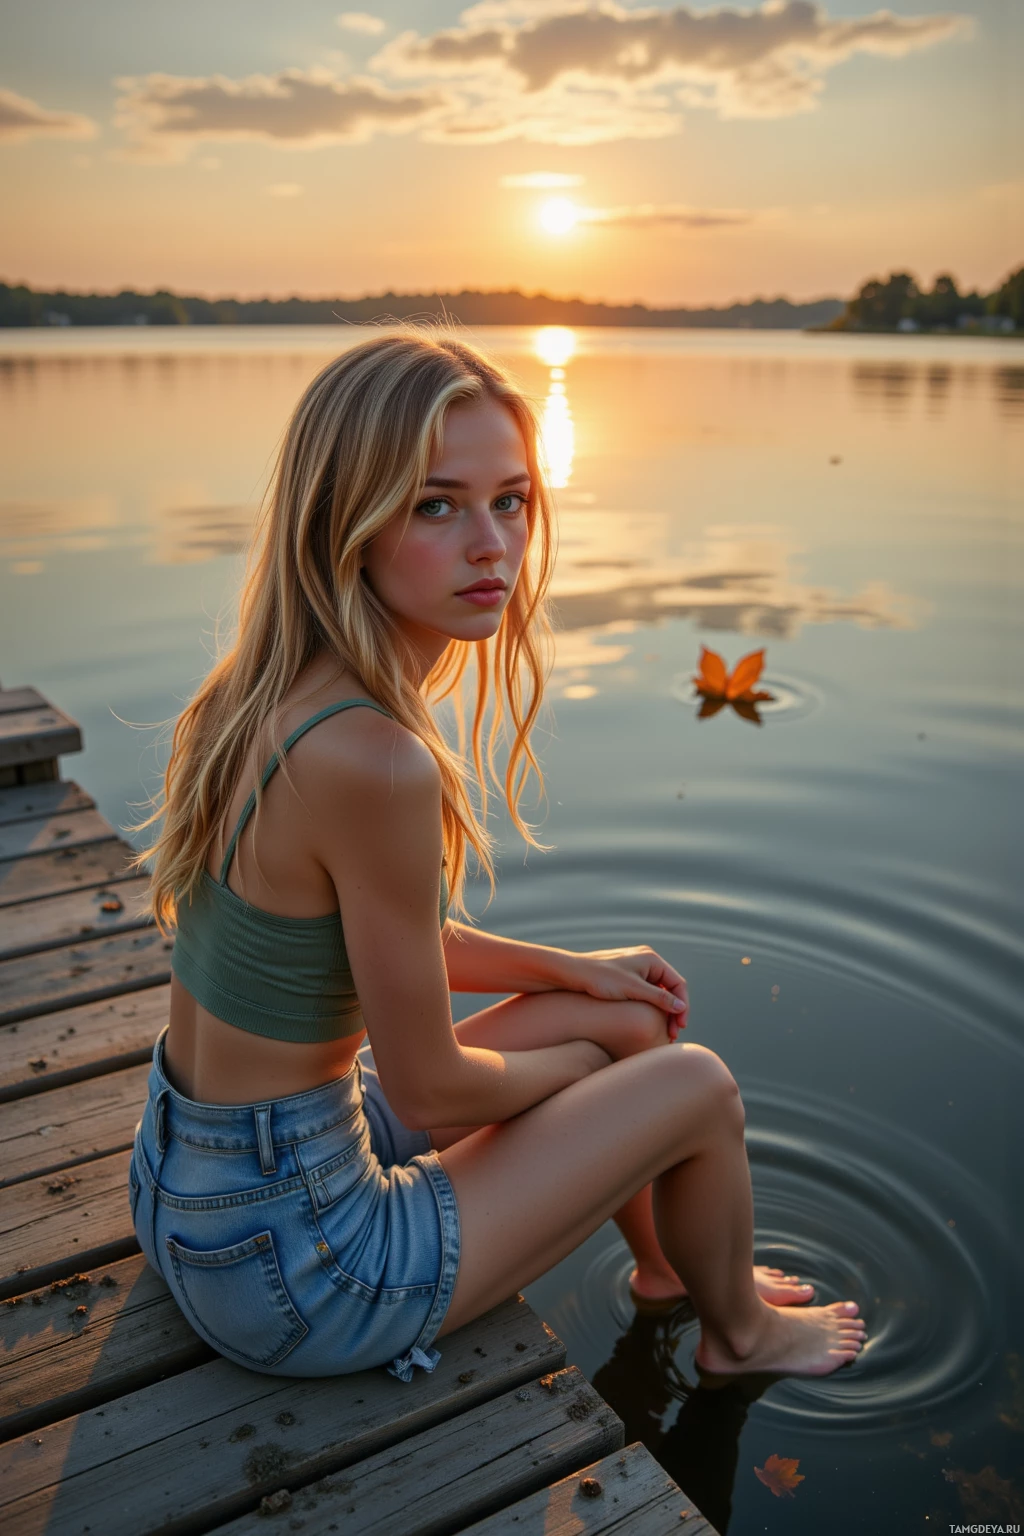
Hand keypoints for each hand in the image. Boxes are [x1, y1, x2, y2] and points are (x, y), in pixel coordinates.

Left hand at [559, 946, 688, 1040]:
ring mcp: (636, 969)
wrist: (570, 973)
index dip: (682, 1006)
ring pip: (658, 992)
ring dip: (663, 1011)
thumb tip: (681, 1007)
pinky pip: (646, 993)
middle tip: (672, 1034)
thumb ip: (658, 998)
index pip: (678, 983)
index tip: (679, 1027)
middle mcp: (647, 961)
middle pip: (670, 988)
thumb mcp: (632, 989)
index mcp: (651, 959)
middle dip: (674, 1011)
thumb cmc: (600, 978)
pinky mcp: (626, 977)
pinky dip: (651, 1007)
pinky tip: (649, 1022)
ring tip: (663, 1032)